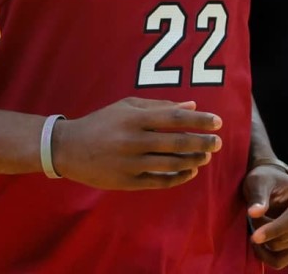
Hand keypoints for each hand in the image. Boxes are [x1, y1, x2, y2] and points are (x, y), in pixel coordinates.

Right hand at [52, 97, 221, 189]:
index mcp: (135, 118)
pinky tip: (190, 172)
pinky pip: (159, 181)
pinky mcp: (127, 182)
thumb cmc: (102, 122)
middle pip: (177, 143)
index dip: (199, 121)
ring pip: (171, 164)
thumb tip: (192, 106)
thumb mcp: (127, 107)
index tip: (218, 122)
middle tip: (218, 142)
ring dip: (193, 160)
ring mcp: (130, 163)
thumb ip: (160, 106)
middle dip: (202, 142)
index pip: (175, 118)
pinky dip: (178, 177)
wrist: (69, 148)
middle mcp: (134, 140)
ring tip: (206, 156)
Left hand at [243, 164, 287, 268]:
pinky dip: (265, 256)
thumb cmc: (265, 180)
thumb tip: (254, 213)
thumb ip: (257, 197)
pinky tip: (257, 244)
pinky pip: (281, 260)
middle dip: (263, 230)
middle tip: (251, 215)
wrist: (272, 186)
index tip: (254, 237)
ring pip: (281, 248)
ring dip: (263, 239)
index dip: (273, 230)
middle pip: (286, 237)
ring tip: (258, 221)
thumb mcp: (258, 182)